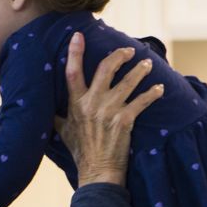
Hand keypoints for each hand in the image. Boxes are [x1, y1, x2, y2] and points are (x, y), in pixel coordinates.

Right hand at [58, 32, 162, 186]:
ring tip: (147, 64)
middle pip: (106, 68)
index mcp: (75, 103)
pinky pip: (142, 101)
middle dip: (119, 55)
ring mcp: (109, 110)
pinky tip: (160, 89)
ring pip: (128, 82)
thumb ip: (58, 115)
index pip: (72, 71)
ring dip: (140, 71)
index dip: (75, 52)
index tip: (79, 35)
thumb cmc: (81, 151)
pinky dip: (153, 93)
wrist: (97, 171)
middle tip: (129, 50)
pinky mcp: (125, 120)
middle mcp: (92, 103)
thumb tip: (46, 109)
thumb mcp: (63, 131)